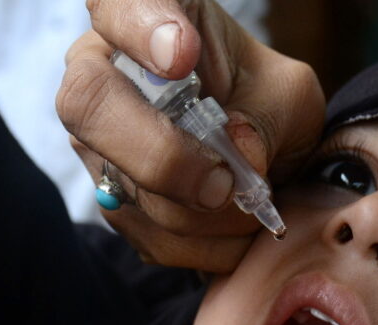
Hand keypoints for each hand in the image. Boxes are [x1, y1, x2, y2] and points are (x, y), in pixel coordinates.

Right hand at [57, 0, 324, 271]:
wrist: (259, 153)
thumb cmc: (265, 103)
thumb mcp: (288, 95)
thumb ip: (269, 114)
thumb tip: (239, 154)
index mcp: (147, 18)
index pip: (120, 2)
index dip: (139, 26)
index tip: (179, 53)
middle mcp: (103, 74)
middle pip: (89, 106)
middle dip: (165, 157)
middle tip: (223, 181)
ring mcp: (97, 142)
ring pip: (125, 186)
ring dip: (205, 217)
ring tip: (249, 204)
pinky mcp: (112, 199)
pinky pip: (148, 236)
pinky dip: (204, 247)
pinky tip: (231, 227)